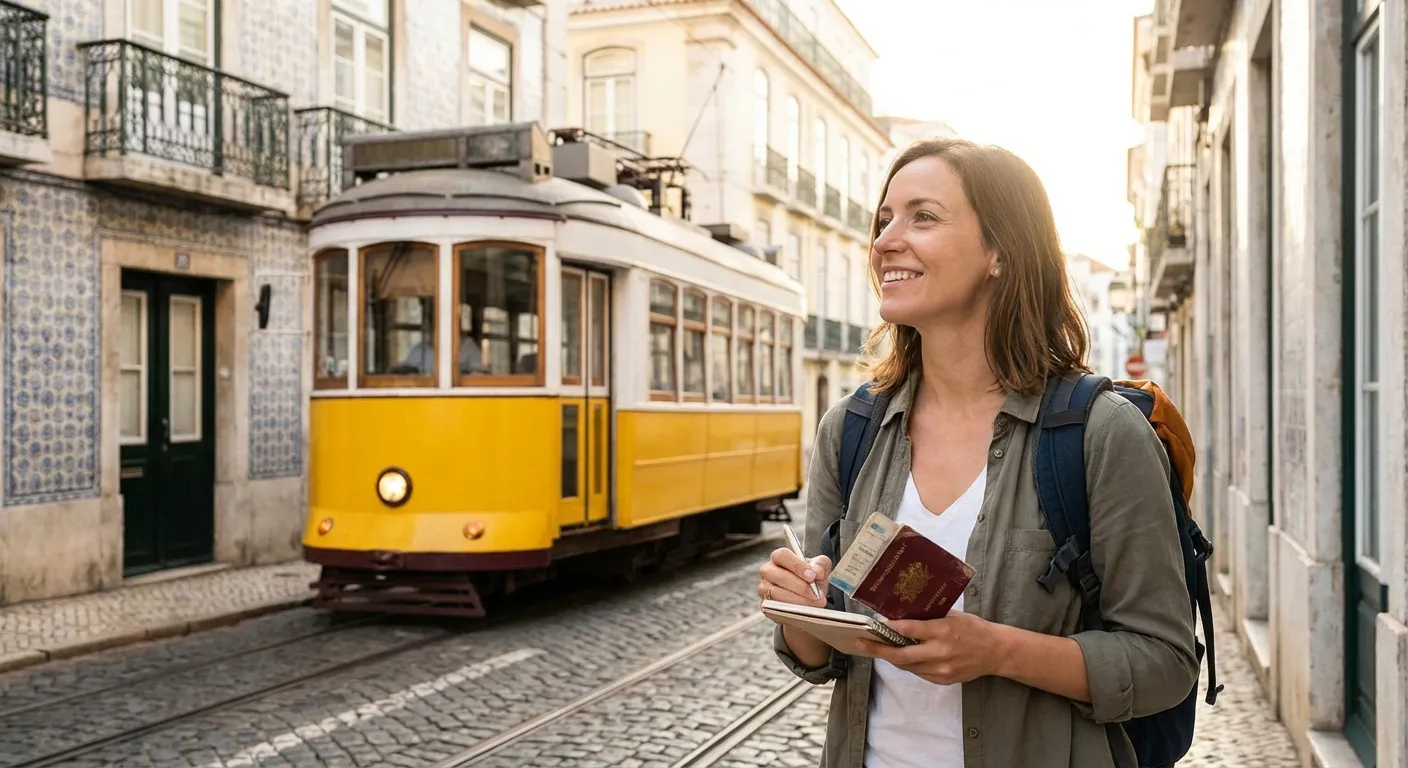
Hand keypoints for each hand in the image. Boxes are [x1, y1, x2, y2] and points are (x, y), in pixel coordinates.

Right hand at [757, 547, 830, 612]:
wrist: (807, 599)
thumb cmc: (810, 579)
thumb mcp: (819, 568)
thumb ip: (820, 565)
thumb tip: (817, 572)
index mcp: (779, 557)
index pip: (782, 555)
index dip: (797, 566)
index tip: (812, 576)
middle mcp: (767, 571)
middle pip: (780, 576)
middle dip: (801, 587)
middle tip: (817, 595)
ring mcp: (764, 588)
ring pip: (777, 594)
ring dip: (798, 600)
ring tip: (815, 604)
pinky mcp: (765, 605)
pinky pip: (776, 608)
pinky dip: (792, 610)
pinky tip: (805, 611)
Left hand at [855, 611, 1006, 684]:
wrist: (995, 652)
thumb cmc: (973, 628)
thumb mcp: (952, 616)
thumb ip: (929, 618)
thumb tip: (903, 615)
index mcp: (943, 631)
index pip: (910, 630)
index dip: (891, 628)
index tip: (875, 624)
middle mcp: (940, 652)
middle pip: (902, 654)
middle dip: (878, 650)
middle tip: (861, 643)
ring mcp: (941, 669)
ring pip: (907, 666)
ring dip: (890, 658)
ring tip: (876, 649)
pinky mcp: (943, 679)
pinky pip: (918, 673)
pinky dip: (907, 665)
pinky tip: (899, 657)